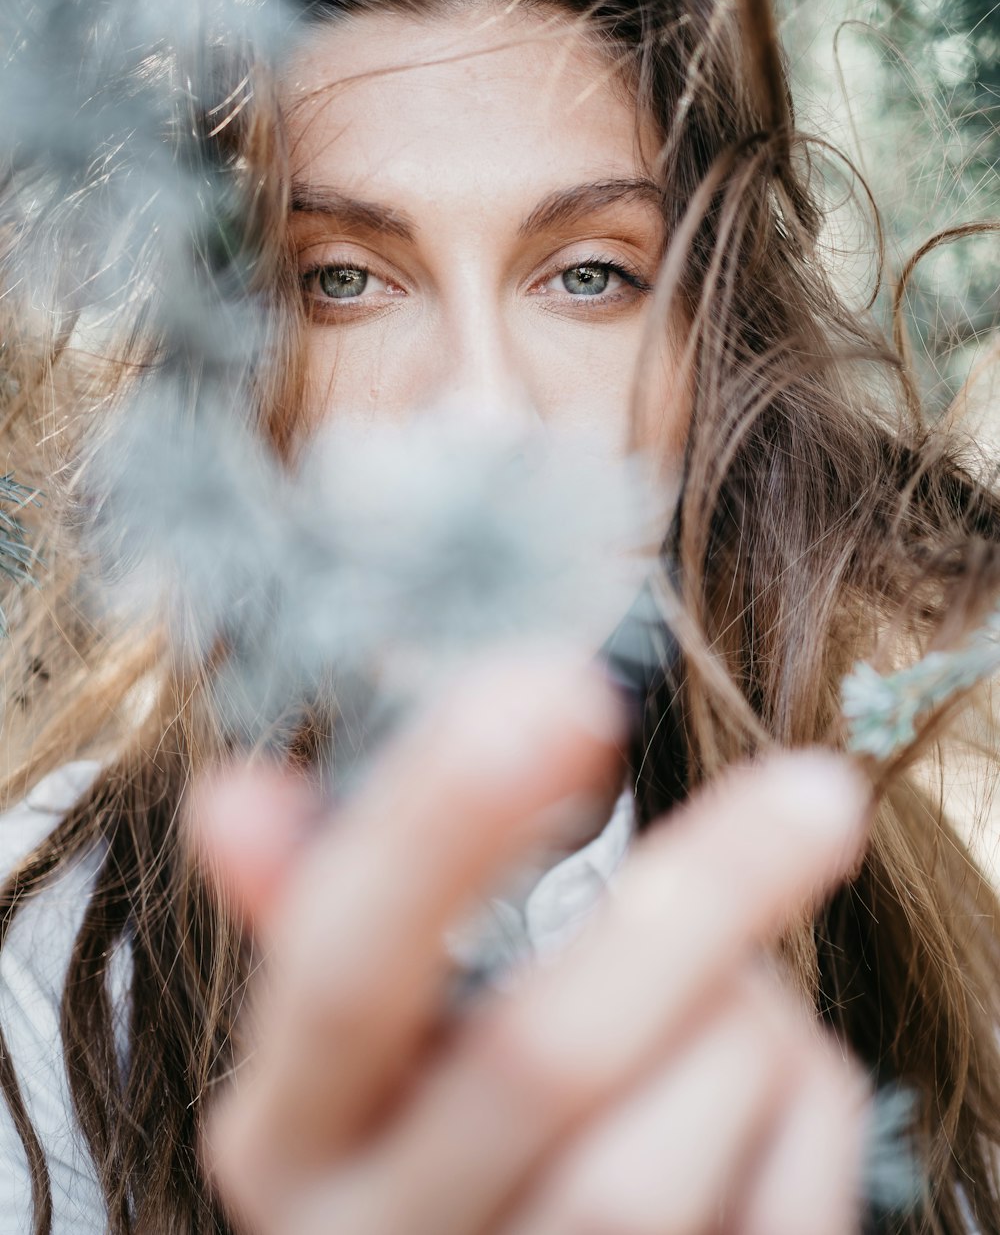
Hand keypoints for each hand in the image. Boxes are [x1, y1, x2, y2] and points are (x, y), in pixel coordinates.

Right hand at [191, 651, 871, 1234]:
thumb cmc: (448, 1123)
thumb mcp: (364, 1042)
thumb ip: (326, 910)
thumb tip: (231, 795)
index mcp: (291, 1134)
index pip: (337, 969)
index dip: (442, 822)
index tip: (563, 683)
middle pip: (537, 1063)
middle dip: (690, 904)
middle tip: (813, 795)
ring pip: (659, 1159)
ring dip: (743, 1027)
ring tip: (743, 983)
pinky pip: (781, 1217)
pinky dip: (804, 1112)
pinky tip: (773, 1081)